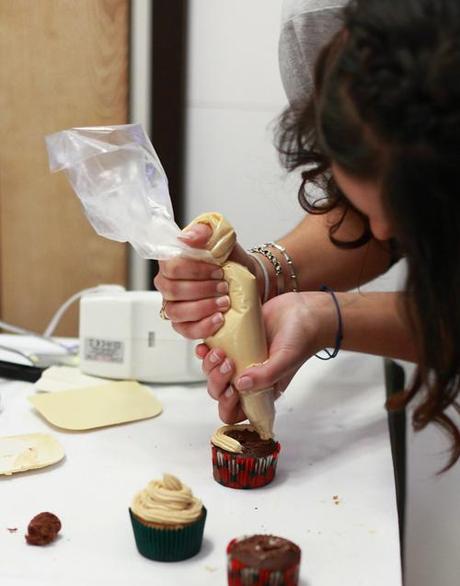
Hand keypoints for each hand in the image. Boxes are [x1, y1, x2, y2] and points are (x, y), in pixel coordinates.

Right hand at [154, 223, 255, 338]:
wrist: (247, 277)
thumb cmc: (229, 258)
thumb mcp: (221, 237)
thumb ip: (204, 231)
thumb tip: (187, 238)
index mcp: (172, 261)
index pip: (171, 267)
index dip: (195, 270)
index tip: (218, 270)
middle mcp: (168, 284)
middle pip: (173, 290)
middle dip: (202, 289)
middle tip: (224, 286)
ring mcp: (174, 305)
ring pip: (176, 312)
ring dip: (203, 308)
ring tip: (224, 303)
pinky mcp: (184, 323)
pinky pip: (185, 330)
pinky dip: (203, 327)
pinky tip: (218, 319)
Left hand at [197, 291, 334, 423]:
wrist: (302, 310)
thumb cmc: (301, 338)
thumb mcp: (286, 360)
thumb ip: (266, 376)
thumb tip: (241, 385)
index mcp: (261, 391)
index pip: (236, 412)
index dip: (228, 405)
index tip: (233, 389)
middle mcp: (248, 378)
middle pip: (219, 392)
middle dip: (217, 381)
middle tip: (228, 363)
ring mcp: (239, 360)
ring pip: (212, 372)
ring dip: (209, 366)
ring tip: (219, 351)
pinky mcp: (232, 342)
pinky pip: (211, 352)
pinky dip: (204, 351)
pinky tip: (206, 345)